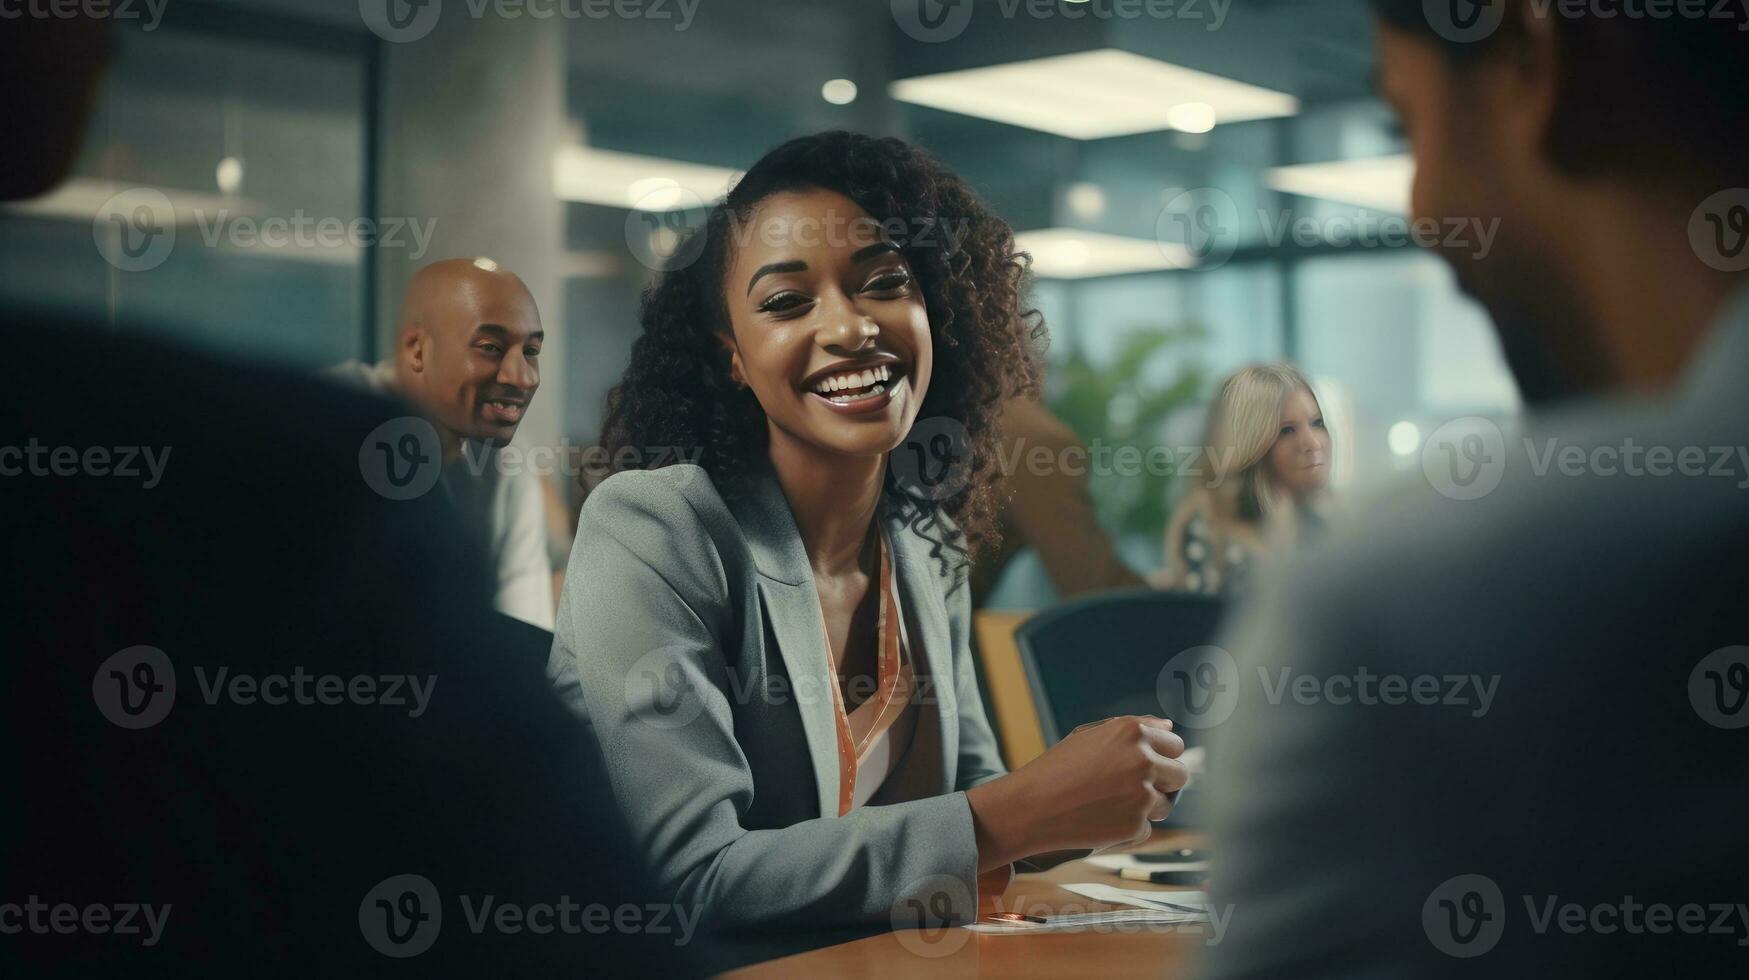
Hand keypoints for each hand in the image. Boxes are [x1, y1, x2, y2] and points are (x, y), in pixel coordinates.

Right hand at [966, 715, 1186, 870]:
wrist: (1031, 806)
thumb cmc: (1057, 768)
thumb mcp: (1090, 735)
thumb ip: (1133, 727)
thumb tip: (1168, 727)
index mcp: (1133, 732)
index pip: (1175, 744)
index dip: (1162, 756)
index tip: (1148, 765)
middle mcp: (1143, 761)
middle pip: (1180, 775)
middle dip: (1164, 782)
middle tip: (1136, 787)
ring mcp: (1142, 795)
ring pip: (1167, 805)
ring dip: (1148, 806)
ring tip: (1111, 804)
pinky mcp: (1136, 826)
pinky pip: (1146, 828)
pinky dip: (1129, 827)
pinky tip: (1102, 819)